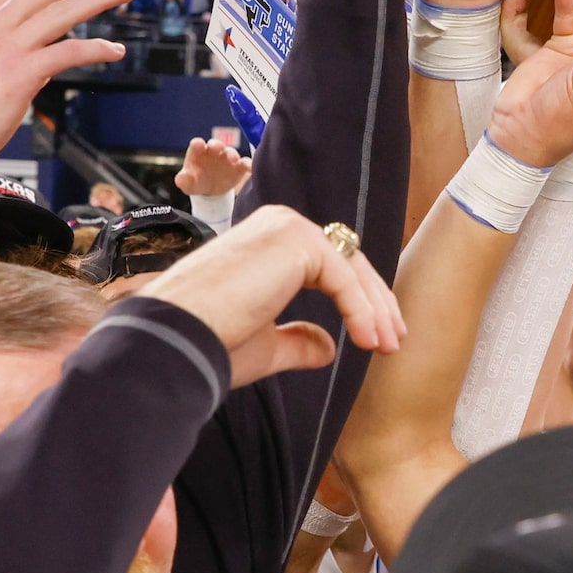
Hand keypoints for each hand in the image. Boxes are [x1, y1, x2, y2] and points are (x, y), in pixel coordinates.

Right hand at [138, 204, 403, 387]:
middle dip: (375, 303)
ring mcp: (287, 227)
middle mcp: (279, 224)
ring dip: (374, 308)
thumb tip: (329, 347)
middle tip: (395, 340)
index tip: (377, 339)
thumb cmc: (210, 340)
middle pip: (346, 262)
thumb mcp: (265, 343)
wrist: (178, 337)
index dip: (359, 302)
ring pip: (350, 267)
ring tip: (387, 346)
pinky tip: (368, 340)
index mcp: (268, 242)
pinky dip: (360, 310)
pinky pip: (342, 277)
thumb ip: (298, 340)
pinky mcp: (295, 240)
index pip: (329, 265)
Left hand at [176, 129, 251, 198]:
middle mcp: (213, 152)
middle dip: (216, 145)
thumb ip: (184, 181)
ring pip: (230, 152)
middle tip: (218, 148)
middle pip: (215, 144)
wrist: (211, 191)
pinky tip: (250, 167)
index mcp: (198, 153)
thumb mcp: (188, 183)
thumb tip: (179, 179)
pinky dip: (248, 164)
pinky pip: (245, 163)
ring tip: (234, 160)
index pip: (196, 145)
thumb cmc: (197, 182)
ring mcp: (226, 158)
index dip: (197, 144)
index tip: (198, 144)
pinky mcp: (238, 167)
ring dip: (232, 154)